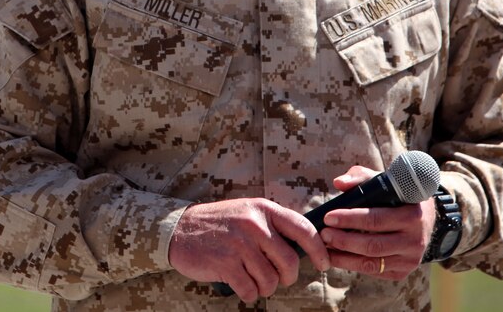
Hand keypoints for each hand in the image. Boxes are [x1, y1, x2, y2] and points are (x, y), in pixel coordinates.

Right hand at [168, 197, 331, 303]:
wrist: (179, 229)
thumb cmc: (219, 224)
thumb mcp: (247, 212)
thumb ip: (272, 225)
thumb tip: (304, 248)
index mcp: (263, 209)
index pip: (304, 229)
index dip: (319, 250)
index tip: (323, 264)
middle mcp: (254, 224)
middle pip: (289, 262)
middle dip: (286, 277)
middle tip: (276, 278)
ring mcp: (239, 244)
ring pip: (271, 280)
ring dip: (264, 287)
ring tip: (252, 279)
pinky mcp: (226, 263)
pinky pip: (251, 290)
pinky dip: (248, 293)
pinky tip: (239, 284)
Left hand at [319, 165, 436, 279]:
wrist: (425, 218)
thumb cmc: (397, 196)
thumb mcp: (384, 182)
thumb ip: (360, 177)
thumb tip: (338, 182)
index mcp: (412, 215)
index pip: (376, 219)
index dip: (350, 219)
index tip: (328, 217)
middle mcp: (415, 240)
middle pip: (373, 245)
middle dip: (344, 240)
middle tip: (323, 234)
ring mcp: (410, 259)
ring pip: (372, 263)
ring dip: (344, 257)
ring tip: (325, 248)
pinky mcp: (403, 271)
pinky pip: (374, 272)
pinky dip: (352, 265)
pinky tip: (337, 257)